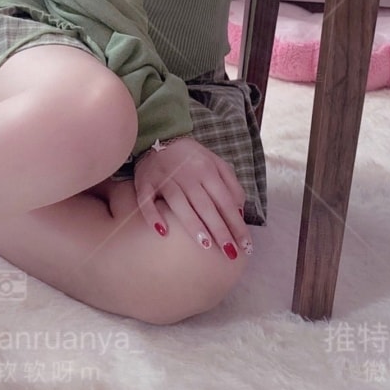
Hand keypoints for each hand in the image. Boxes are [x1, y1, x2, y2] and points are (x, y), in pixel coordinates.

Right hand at [132, 136, 250, 258]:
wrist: (159, 137)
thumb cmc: (192, 158)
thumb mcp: (217, 164)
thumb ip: (231, 186)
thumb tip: (240, 213)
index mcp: (207, 170)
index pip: (225, 201)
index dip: (236, 224)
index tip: (245, 246)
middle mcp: (187, 174)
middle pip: (205, 205)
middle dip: (219, 229)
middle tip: (229, 252)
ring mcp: (164, 179)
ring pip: (179, 203)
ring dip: (192, 224)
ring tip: (205, 245)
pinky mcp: (144, 183)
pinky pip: (146, 200)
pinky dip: (153, 215)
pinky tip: (162, 231)